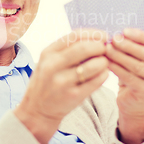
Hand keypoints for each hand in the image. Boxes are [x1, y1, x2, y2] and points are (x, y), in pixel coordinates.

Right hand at [14, 28, 109, 143]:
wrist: (37, 110)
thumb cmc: (47, 81)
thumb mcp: (49, 61)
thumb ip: (66, 50)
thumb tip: (94, 38)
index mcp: (48, 53)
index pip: (74, 36)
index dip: (93, 34)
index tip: (103, 36)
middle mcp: (53, 66)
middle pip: (84, 48)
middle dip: (100, 46)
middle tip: (106, 49)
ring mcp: (63, 82)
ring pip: (92, 66)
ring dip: (104, 61)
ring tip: (104, 62)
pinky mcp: (73, 96)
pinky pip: (96, 82)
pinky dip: (104, 74)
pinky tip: (103, 73)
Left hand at [105, 28, 143, 143]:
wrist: (134, 103)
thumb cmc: (134, 76)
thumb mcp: (136, 59)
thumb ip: (133, 47)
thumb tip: (119, 33)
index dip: (140, 36)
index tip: (125, 31)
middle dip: (129, 45)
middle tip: (114, 39)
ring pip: (138, 66)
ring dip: (121, 56)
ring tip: (107, 49)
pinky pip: (131, 78)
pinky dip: (118, 69)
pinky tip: (108, 63)